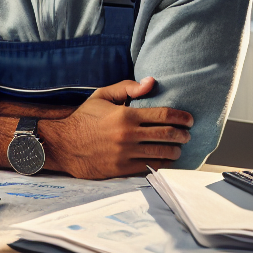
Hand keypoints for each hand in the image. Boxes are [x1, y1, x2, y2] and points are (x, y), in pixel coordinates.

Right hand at [40, 78, 191, 178]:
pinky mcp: (121, 170)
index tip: (189, 119)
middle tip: (187, 134)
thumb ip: (127, 88)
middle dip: (183, 135)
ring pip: (162, 153)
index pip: (163, 115)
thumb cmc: (84, 119)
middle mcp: (127, 135)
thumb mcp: (102, 96)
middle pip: (167, 135)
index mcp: (125, 115)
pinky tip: (166, 160)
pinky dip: (162, 164)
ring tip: (178, 148)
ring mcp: (125, 154)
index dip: (181, 117)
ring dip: (175, 151)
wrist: (63, 145)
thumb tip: (152, 82)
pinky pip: (150, 168)